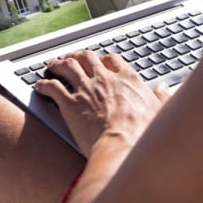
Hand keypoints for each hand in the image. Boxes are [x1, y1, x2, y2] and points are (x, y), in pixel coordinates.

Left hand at [34, 50, 170, 156]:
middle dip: (78, 56)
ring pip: (68, 67)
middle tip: (72, 58)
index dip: (105, 60)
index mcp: (127, 79)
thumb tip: (163, 88)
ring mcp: (85, 89)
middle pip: (88, 58)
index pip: (113, 60)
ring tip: (53, 65)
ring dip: (58, 64)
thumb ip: (161, 97)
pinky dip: (44, 84)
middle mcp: (105, 79)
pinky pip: (52, 87)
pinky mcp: (69, 103)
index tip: (102, 63)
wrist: (121, 147)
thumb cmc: (142, 135)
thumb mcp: (159, 112)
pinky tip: (39, 86)